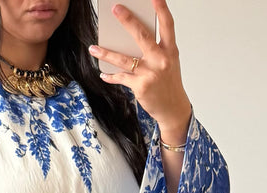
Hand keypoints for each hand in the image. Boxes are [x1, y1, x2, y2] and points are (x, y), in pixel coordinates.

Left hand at [89, 0, 191, 145]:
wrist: (173, 109)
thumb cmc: (168, 83)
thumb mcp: (168, 62)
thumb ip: (155, 49)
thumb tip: (131, 38)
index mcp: (170, 50)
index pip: (168, 25)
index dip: (162, 9)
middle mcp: (161, 60)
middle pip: (142, 36)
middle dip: (127, 21)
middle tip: (115, 9)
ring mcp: (150, 73)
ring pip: (124, 59)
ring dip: (106, 53)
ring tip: (94, 47)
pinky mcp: (140, 86)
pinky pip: (121, 78)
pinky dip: (111, 76)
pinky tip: (104, 73)